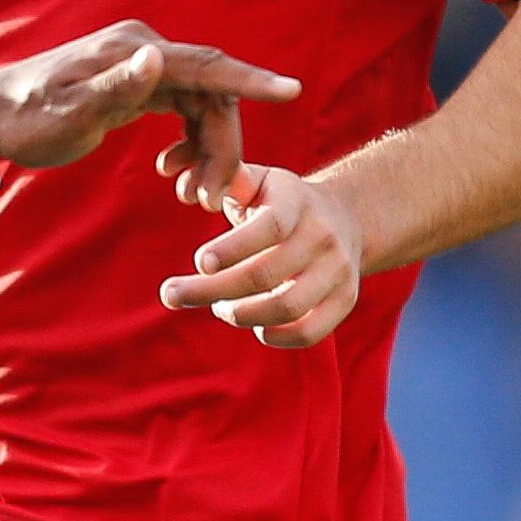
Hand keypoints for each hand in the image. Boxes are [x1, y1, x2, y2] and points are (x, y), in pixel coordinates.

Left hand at [0, 25, 291, 202]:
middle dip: (223, 145)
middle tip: (216, 197)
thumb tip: (157, 56)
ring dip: (208, 150)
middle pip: (211, 94)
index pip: (206, 66)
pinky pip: (182, 113)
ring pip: (200, 107)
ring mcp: (142, 67)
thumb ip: (115, 86)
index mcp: (136, 51)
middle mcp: (145, 52)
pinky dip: (190, 144)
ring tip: (198, 198)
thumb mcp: (69, 111)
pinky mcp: (137, 86)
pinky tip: (177, 176)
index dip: (251, 81)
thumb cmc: (26, 117)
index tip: (292, 91)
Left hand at [163, 161, 365, 348]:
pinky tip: (255, 327)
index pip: (270, 227)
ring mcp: (339, 270)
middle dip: (210, 290)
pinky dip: (276, 337)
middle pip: (264, 274)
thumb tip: (201, 187)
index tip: (199, 263)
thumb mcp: (261, 182)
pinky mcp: (345, 299)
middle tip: (174, 295)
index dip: (232, 248)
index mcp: (297, 202)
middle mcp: (323, 236)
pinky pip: (310, 332)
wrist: (346, 217)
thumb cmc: (282, 203)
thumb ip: (232, 183)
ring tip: (219, 307)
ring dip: (240, 315)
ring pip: (286, 307)